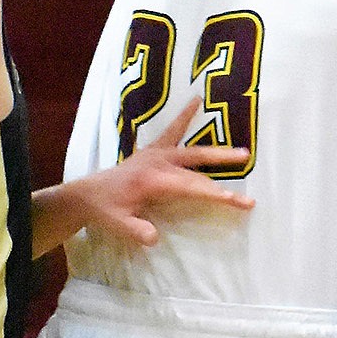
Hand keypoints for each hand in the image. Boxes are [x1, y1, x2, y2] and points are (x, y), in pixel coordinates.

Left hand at [73, 100, 254, 245]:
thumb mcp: (118, 224)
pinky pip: (172, 130)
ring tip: (243, 152)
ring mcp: (157, 153)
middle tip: (248, 189)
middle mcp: (158, 163)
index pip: (192, 187)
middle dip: (225, 178)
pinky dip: (184, 115)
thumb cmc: (106, 210)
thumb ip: (135, 230)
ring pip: (193, 151)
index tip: (240, 201)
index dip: (217, 195)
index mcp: (153, 181)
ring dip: (218, 153)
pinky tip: (196, 99)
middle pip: (198, 170)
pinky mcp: (154, 149)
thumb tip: (154, 238)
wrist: (88, 193)